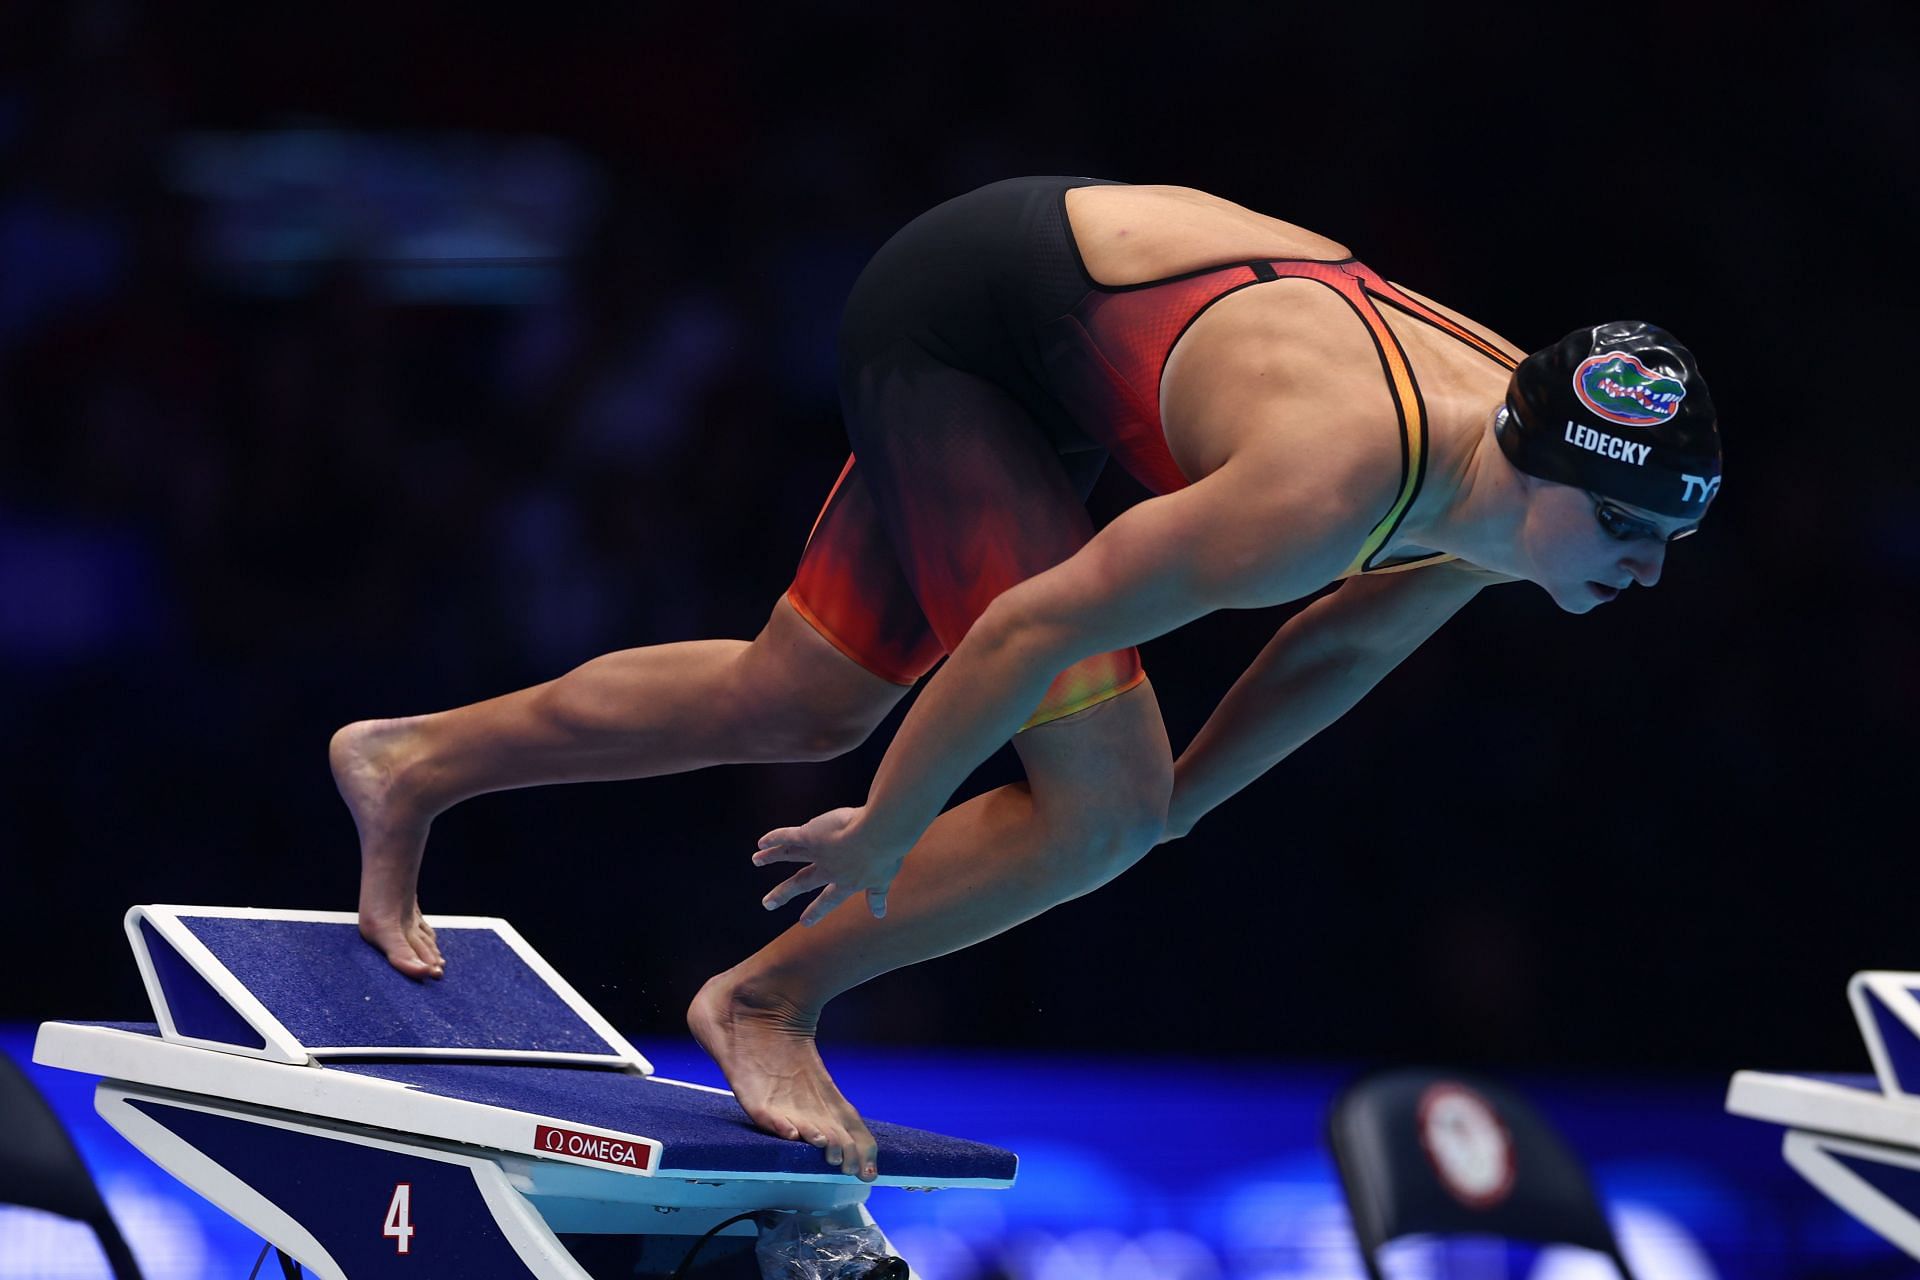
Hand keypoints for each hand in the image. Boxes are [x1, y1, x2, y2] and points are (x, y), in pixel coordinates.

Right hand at [753, 806, 905, 925]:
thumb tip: (879, 914)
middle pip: (801, 882)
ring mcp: (817, 851)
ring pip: (790, 854)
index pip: (829, 899)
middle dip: (783, 893)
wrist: (878, 834)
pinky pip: (788, 836)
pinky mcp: (810, 834)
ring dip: (772, 857)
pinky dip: (774, 839)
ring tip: (756, 860)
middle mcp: (828, 868)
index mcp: (846, 881)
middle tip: (767, 904)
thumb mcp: (884, 878)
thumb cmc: (886, 854)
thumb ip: (877, 895)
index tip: (805, 922)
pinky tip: (762, 842)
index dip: (817, 910)